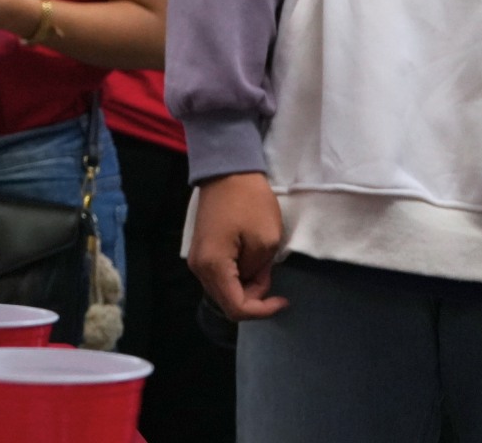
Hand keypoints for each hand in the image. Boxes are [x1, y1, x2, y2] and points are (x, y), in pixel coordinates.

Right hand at [189, 172, 287, 321]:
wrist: (227, 171)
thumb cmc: (249, 202)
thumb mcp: (266, 240)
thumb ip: (259, 270)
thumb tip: (251, 278)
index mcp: (213, 266)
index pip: (236, 307)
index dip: (263, 310)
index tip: (283, 299)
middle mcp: (199, 268)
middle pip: (227, 303)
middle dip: (254, 297)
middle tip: (271, 274)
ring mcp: (197, 259)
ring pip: (223, 291)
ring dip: (247, 287)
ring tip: (264, 265)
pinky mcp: (202, 251)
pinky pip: (220, 277)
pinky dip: (239, 278)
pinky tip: (251, 260)